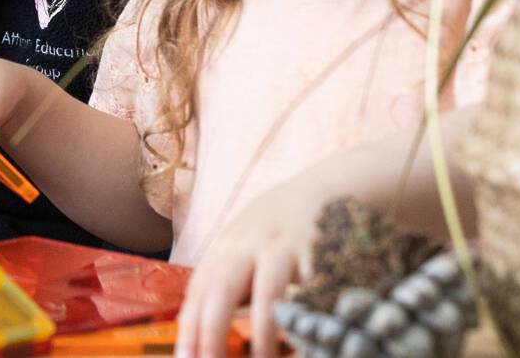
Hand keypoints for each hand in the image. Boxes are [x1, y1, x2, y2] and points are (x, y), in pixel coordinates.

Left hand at [176, 181, 321, 357]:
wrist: (329, 184)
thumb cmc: (280, 224)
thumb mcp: (245, 241)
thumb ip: (225, 277)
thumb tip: (198, 324)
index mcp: (228, 245)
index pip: (199, 289)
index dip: (190, 326)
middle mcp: (250, 243)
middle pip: (223, 288)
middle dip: (213, 331)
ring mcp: (286, 245)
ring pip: (267, 291)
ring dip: (262, 330)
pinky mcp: (320, 250)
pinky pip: (311, 288)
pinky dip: (307, 312)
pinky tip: (306, 335)